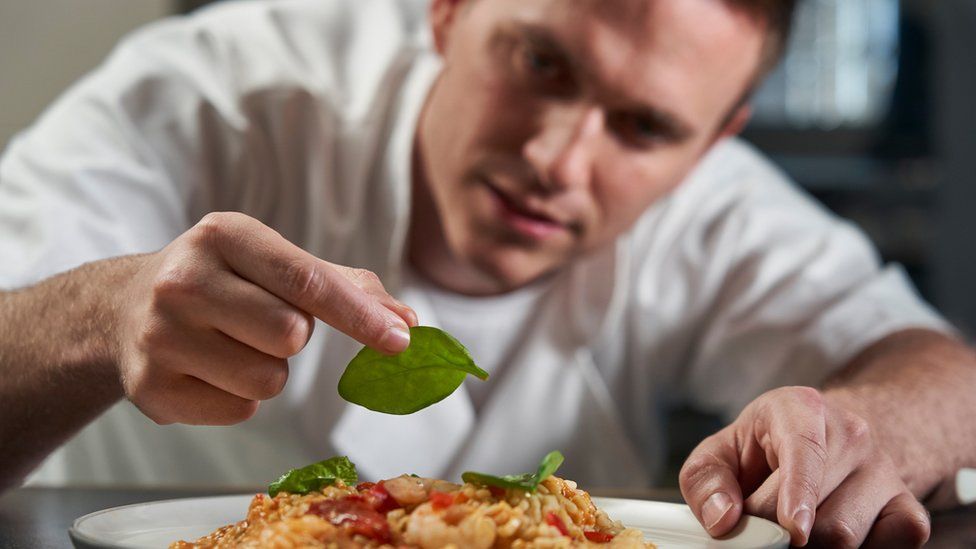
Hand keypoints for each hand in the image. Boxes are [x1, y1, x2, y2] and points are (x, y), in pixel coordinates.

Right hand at [116, 212, 416, 424]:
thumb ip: (343, 285)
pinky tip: (208, 370)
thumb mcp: (273, 262)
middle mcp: (184, 280)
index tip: (401, 340)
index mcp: (223, 235)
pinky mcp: (152, 388)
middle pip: (291, 335)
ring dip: (267, 370)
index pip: (307, 281)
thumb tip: (406, 322)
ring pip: (269, 380)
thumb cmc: (223, 281)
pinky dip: (238, 397)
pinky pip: (240, 411)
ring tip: (230, 345)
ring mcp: (161, 336)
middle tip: (259, 320)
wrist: (122, 308)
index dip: (359, 316)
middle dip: (292, 336)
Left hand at [679, 386, 929, 547]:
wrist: (823, 439)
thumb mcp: (721, 451)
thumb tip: (723, 519)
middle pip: (821, 511)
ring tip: (793, 526)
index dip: (799, 491)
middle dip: (780, 533)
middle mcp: (852, 434)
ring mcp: (885, 470)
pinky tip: (831, 536)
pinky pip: (894, 543)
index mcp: (801, 409)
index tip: (794, 528)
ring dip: (814, 546)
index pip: (805, 449)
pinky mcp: (907, 505)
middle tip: (761, 529)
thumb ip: (706, 480)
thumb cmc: (764, 447)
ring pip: (850, 535)